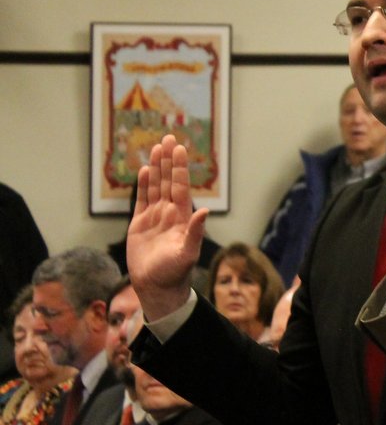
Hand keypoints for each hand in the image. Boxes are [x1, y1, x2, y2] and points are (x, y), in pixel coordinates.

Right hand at [126, 134, 208, 320]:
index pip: (180, 186)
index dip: (180, 168)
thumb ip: (194, 232)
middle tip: (169, 137)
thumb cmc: (175, 272)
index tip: (180, 148)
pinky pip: (142, 200)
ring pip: (156, 187)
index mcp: (182, 217)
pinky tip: (145, 171)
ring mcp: (155, 217)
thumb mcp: (187, 252)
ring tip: (157, 148)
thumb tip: (204, 211)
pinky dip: (143, 185)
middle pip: (169, 181)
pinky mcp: (140, 224)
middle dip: (169, 160)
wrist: (157, 287)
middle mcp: (170, 213)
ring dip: (157, 168)